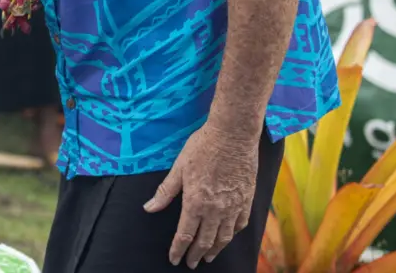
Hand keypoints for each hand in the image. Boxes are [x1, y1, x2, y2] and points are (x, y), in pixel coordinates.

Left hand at [145, 124, 258, 267]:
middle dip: (196, 255)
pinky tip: (228, 237)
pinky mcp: (247, 199)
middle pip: (205, 241)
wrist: (233, 135)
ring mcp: (233, 206)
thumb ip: (165, 192)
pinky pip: (240, 224)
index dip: (178, 250)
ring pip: (224, 237)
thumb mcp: (178, 168)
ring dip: (215, 250)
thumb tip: (149, 208)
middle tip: (191, 263)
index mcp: (195, 203)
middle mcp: (215, 209)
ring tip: (209, 257)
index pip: (184, 235)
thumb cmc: (202, 147)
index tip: (174, 259)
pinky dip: (233, 234)